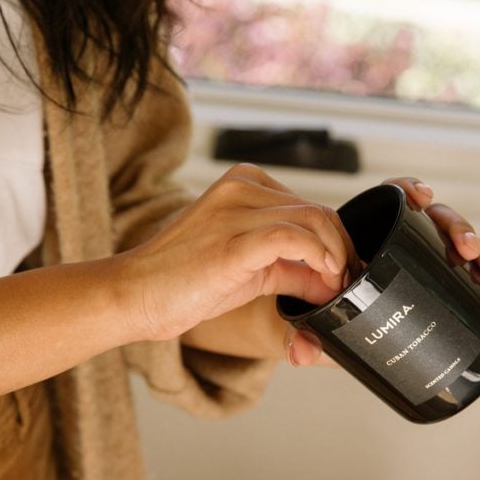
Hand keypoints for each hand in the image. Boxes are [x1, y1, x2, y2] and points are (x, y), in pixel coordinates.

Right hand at [117, 163, 356, 342]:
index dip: (338, 242)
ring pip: (314, 220)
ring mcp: (235, 210)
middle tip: (345, 285)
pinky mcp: (232, 240)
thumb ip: (292, 271)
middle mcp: (241, 188)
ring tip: (334, 287)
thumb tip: (332, 282)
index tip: (344, 274)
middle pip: (319, 212)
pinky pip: (292, 237)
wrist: (134, 294)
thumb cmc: (182, 282)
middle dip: (343, 251)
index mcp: (244, 185)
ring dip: (336, 257)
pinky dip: (319, 257)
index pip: (310, 206)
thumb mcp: (250, 271)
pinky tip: (323, 279)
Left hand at [285, 176, 479, 367]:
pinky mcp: (429, 287)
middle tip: (467, 252)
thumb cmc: (304, 313)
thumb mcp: (298, 320)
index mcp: (359, 236)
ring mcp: (414, 265)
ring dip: (479, 254)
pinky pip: (460, 277)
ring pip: (452, 247)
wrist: (309, 325)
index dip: (409, 191)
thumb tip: (301, 353)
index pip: (389, 199)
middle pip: (432, 221)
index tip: (423, 199)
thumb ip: (295, 333)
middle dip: (458, 230)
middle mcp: (391, 245)